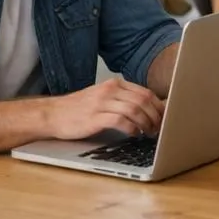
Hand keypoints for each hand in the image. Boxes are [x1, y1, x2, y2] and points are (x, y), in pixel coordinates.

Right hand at [45, 78, 164, 139]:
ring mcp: (102, 103)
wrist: (52, 114)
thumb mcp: (103, 98)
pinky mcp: (94, 117)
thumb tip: (148, 109)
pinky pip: (120, 120)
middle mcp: (110, 90)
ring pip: (135, 109)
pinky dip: (132, 128)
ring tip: (149, 133)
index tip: (165, 117)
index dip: (159, 106)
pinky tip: (134, 134)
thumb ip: (123, 100)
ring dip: (146, 123)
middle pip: (144, 100)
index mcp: (115, 84)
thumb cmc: (79, 109)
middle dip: (156, 116)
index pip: (146, 92)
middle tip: (160, 128)